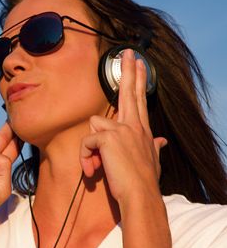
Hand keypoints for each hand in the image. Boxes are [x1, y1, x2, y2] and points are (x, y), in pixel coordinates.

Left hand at [79, 50, 166, 203]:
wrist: (140, 196)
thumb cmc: (144, 182)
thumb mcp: (152, 161)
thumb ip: (154, 147)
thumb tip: (162, 141)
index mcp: (141, 130)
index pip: (140, 100)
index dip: (139, 80)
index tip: (139, 63)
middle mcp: (133, 126)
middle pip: (129, 92)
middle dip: (128, 70)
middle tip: (127, 51)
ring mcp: (122, 130)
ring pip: (94, 125)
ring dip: (90, 146)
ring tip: (97, 164)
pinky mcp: (107, 138)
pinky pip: (86, 141)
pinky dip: (85, 157)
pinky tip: (93, 169)